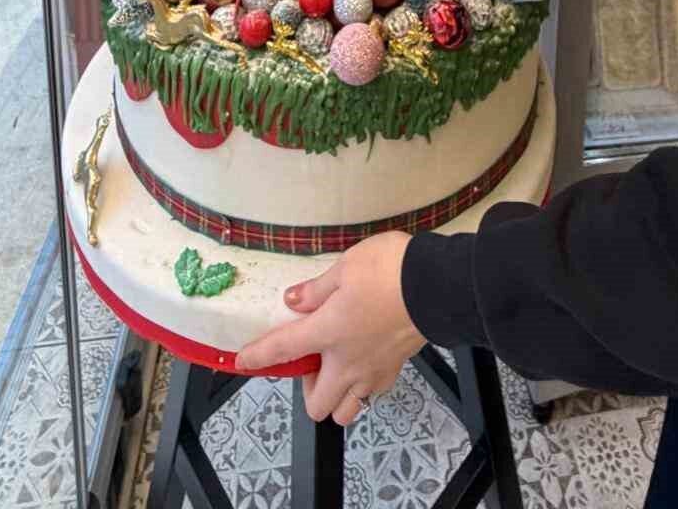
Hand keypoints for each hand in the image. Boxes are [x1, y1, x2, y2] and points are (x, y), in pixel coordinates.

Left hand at [235, 231, 426, 425]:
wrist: (435, 285)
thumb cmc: (388, 271)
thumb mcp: (345, 267)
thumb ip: (316, 289)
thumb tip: (293, 300)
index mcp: (328, 333)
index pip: (283, 350)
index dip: (258, 357)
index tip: (242, 361)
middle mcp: (348, 363)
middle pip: (317, 404)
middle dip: (307, 390)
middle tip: (312, 360)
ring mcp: (374, 372)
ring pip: (347, 409)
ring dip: (337, 396)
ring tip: (339, 366)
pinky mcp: (396, 369)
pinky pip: (372, 393)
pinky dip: (364, 385)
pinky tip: (365, 359)